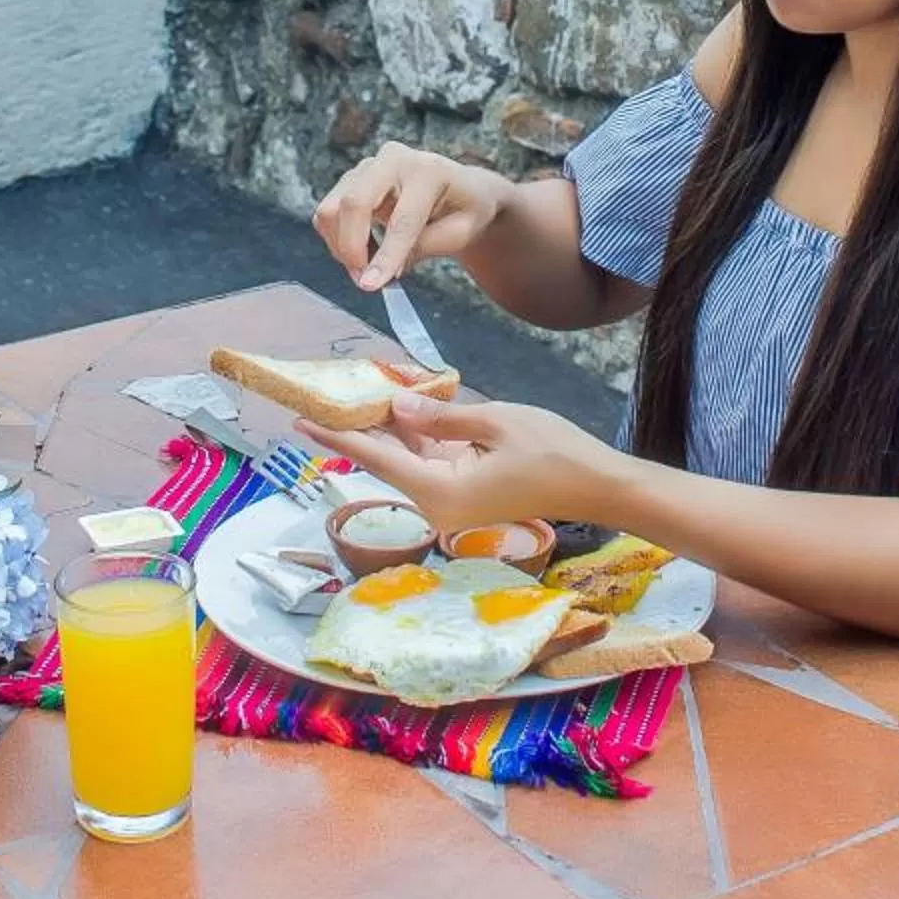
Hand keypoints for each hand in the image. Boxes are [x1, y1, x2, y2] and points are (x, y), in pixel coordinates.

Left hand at [295, 394, 623, 536]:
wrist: (596, 485)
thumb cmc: (553, 452)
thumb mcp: (494, 421)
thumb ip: (440, 417)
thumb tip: (396, 406)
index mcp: (441, 492)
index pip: (378, 459)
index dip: (339, 436)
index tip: (302, 422)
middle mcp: (439, 504)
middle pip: (388, 460)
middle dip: (360, 427)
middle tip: (323, 398)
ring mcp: (452, 501)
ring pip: (408, 458)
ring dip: (389, 428)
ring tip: (359, 393)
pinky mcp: (466, 493)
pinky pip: (430, 461)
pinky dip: (417, 435)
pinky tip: (402, 405)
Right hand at [311, 143, 510, 290]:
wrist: (460, 189)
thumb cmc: (464, 212)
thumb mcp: (459, 233)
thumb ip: (421, 248)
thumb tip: (380, 271)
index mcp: (428, 170)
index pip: (401, 219)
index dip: (385, 255)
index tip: (370, 286)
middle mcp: (393, 159)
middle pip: (353, 203)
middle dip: (352, 248)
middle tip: (365, 281)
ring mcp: (367, 166)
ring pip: (332, 209)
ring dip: (342, 247)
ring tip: (369, 268)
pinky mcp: (351, 179)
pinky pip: (328, 213)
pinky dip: (338, 240)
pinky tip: (364, 251)